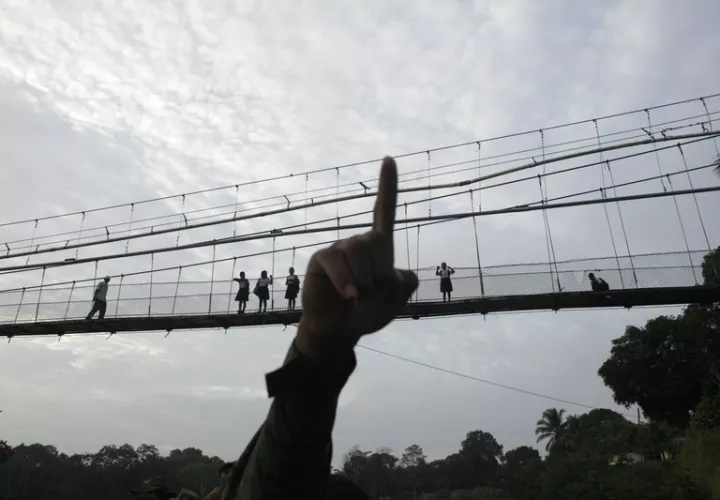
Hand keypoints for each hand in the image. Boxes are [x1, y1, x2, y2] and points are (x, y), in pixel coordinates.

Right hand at [297, 157, 417, 358]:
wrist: (340, 331)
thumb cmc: (367, 313)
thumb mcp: (396, 300)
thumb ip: (406, 282)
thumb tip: (397, 271)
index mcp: (378, 247)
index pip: (383, 211)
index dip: (388, 186)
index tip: (389, 159)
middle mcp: (357, 242)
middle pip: (377, 243)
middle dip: (379, 274)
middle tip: (370, 295)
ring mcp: (338, 249)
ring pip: (358, 253)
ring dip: (364, 283)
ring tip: (357, 299)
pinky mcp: (321, 259)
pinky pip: (337, 263)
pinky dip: (347, 282)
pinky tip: (350, 297)